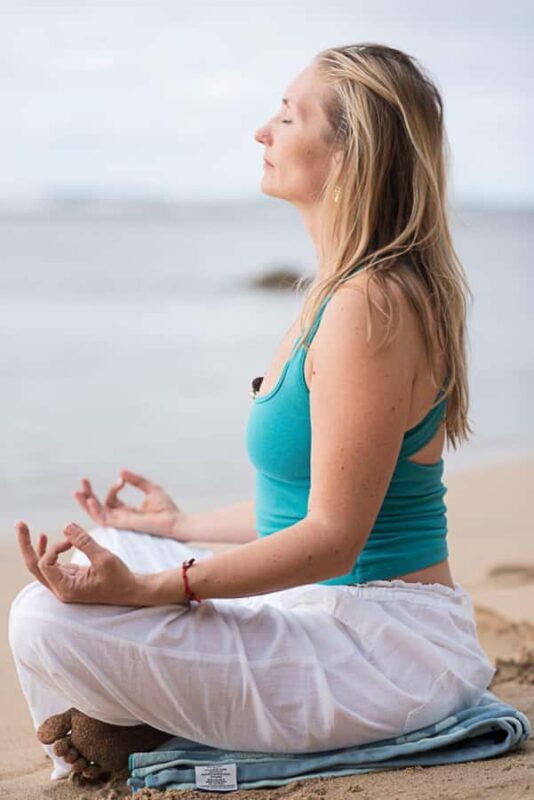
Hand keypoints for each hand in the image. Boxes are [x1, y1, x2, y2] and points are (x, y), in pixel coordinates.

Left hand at [16, 520, 142, 604]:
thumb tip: (65, 526)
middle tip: (20, 525)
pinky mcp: (70, 578)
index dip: (54, 547)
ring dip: (34, 547)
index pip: (44, 564)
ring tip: (25, 528)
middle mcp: (61, 588)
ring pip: (40, 565)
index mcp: (66, 589)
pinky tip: (45, 538)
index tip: (72, 539)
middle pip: (34, 566)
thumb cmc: (121, 578)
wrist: (133, 591)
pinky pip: (51, 564)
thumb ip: (84, 541)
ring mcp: (64, 584)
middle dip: (27, 545)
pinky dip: (48, 550)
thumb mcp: (103, 557)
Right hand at [73, 469, 183, 537]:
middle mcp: (121, 518)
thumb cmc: (167, 509)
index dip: (114, 487)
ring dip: (86, 503)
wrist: (175, 521)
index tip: (123, 479)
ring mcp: (120, 522)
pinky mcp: (122, 524)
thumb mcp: (150, 489)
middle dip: (89, 495)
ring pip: (96, 515)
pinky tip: (90, 500)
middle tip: (83, 480)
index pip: (111, 500)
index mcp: (127, 512)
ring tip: (77, 490)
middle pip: (99, 508)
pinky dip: (95, 510)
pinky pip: (103, 519)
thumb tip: (121, 471)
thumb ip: (136, 480)